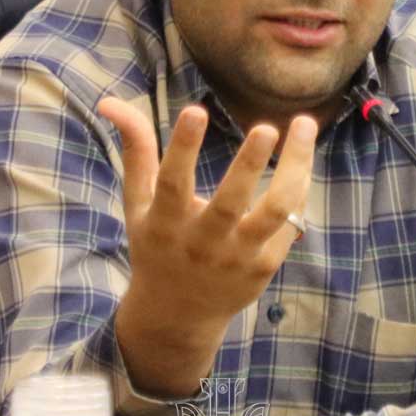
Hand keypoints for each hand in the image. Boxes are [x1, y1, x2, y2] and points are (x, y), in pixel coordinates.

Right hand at [99, 99, 315, 367]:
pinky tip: (302, 155)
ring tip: (305, 126)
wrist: (179, 315)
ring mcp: (238, 256)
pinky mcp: (265, 265)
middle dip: (248, 163)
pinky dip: (298, 186)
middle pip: (231, 202)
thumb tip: (111, 100)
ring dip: (294, 168)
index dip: (182, 147)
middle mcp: (202, 242)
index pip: (172, 182)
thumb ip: (135, 150)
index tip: (195, 110)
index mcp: (165, 224)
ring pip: (275, 211)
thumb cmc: (157, 245)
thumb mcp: (138, 203)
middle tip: (266, 127)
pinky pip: (289, 221)